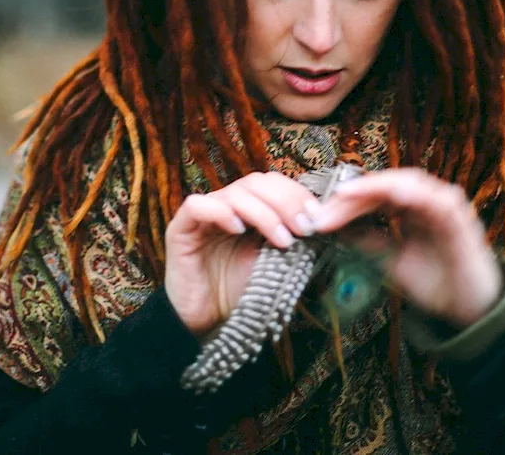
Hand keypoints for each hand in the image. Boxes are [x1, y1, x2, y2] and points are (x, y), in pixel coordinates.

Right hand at [164, 172, 319, 337]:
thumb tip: (323, 222)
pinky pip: (197, 206)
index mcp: (248, 208)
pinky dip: (221, 213)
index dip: (295, 194)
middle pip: (256, 182)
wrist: (207, 322)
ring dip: (264, 214)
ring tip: (282, 241)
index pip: (272, 183)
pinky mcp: (180, 229)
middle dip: (286, 202)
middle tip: (304, 228)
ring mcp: (203, 215)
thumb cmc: (241, 291)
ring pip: (234, 193)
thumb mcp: (276, 261)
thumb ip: (293, 238)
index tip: (316, 218)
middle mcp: (226, 205)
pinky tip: (238, 229)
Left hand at [310, 168, 502, 327]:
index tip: (318, 219)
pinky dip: (416, 194)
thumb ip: (364, 239)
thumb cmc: (432, 281)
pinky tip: (395, 196)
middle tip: (325, 211)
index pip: (372, 195)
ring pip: (408, 182)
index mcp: (409, 207)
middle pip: (384, 185)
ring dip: (375, 187)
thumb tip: (330, 226)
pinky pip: (438, 200)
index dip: (344, 203)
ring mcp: (444, 206)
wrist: (465, 310)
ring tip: (348, 194)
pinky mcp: (460, 219)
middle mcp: (426, 201)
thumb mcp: (387, 258)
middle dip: (352, 196)